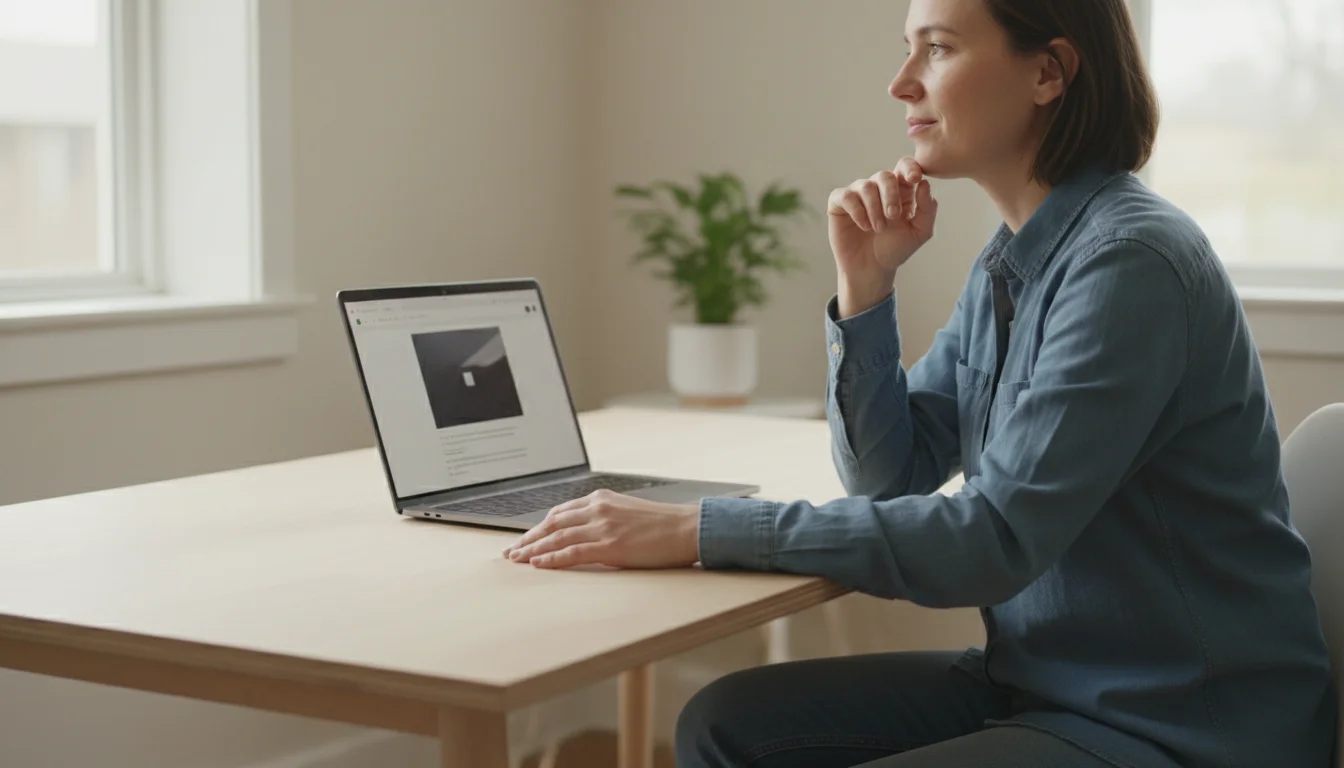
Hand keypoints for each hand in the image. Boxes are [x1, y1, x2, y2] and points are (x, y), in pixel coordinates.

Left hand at [501, 491, 700, 569]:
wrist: (687, 528)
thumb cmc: (662, 524)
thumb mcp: (628, 512)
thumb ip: (604, 518)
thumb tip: (585, 534)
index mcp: (601, 499)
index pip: (560, 513)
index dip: (539, 527)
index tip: (525, 538)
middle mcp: (597, 509)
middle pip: (552, 524)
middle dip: (529, 538)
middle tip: (512, 551)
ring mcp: (602, 527)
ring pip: (557, 538)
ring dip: (533, 550)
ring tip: (517, 560)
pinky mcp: (609, 546)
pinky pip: (572, 553)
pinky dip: (552, 559)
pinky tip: (538, 564)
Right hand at [828, 157, 937, 316]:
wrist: (871, 269)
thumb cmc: (895, 249)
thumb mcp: (920, 232)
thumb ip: (927, 209)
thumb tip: (924, 183)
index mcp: (900, 191)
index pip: (904, 166)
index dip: (909, 167)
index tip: (915, 179)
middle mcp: (878, 189)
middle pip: (884, 175)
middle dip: (890, 194)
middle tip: (893, 216)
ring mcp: (858, 194)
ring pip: (866, 186)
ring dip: (874, 208)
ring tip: (878, 229)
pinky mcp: (839, 204)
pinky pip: (846, 196)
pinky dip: (857, 210)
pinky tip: (864, 226)